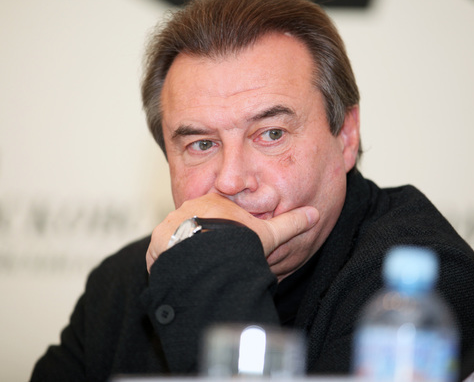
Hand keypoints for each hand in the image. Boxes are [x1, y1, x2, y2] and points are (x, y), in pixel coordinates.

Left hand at [146, 193, 318, 272]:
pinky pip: (161, 251)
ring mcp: (170, 224)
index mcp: (214, 202)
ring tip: (200, 268)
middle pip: (197, 223)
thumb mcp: (269, 234)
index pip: (218, 212)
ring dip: (185, 250)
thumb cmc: (239, 244)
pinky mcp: (157, 242)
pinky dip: (170, 262)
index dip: (225, 230)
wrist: (209, 259)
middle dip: (204, 239)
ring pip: (178, 236)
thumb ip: (290, 223)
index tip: (229, 243)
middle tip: (215, 258)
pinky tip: (184, 274)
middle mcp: (189, 208)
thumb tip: (314, 214)